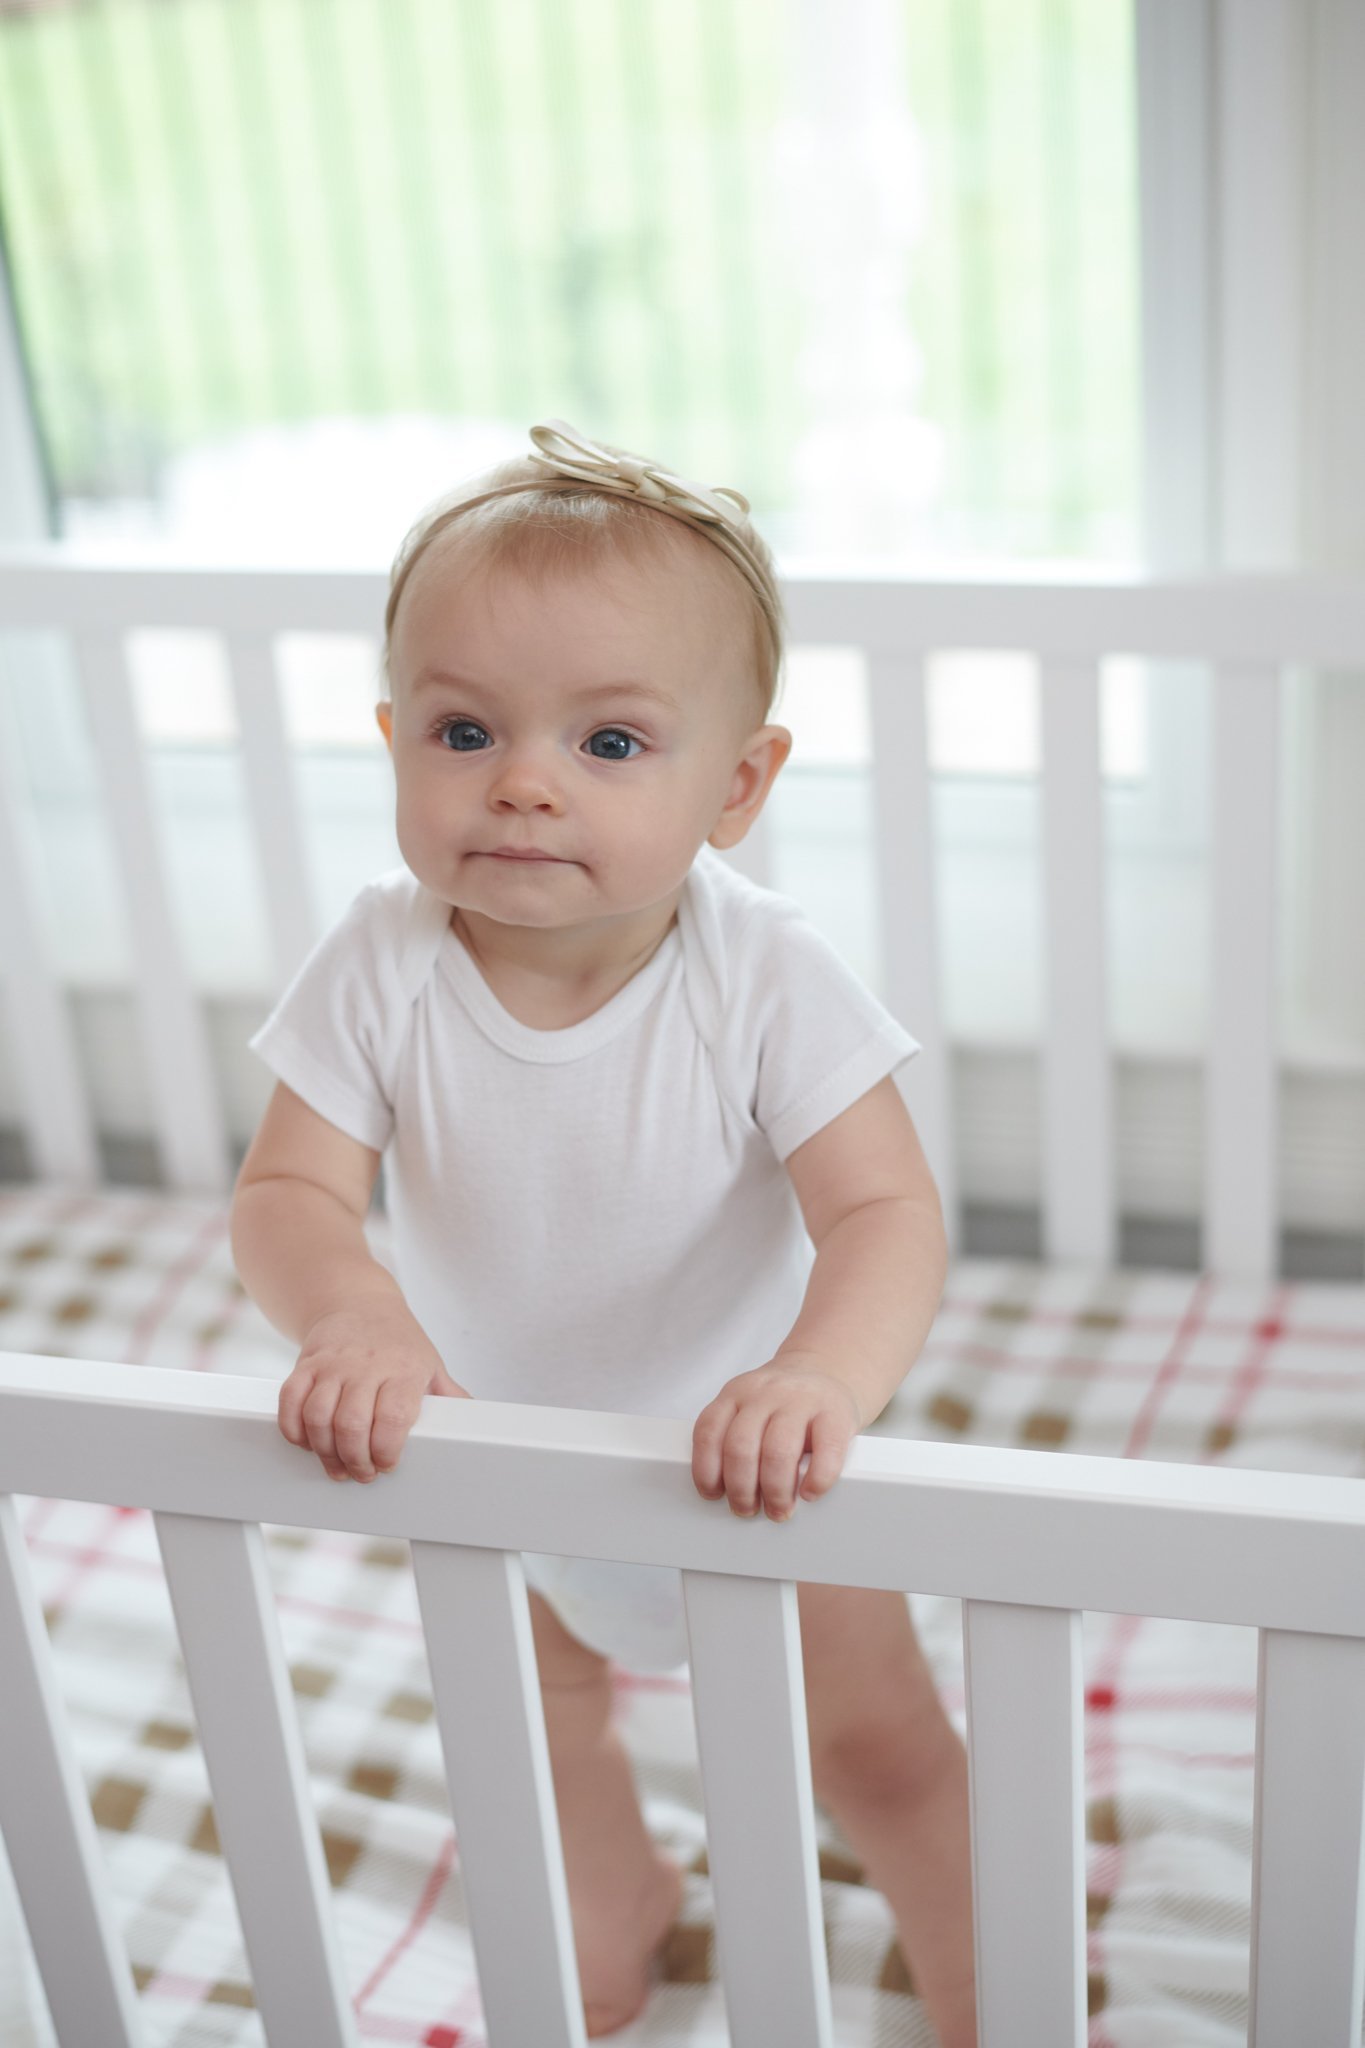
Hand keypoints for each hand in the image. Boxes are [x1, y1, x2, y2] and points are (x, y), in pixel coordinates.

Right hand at [279, 1295, 467, 1482]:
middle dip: (355, 1460)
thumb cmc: (398, 1342)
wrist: (359, 1301)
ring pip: (319, 1417)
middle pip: (352, 1424)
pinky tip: (308, 1441)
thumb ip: (449, 1397)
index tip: (388, 1464)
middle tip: (362, 1473)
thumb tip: (476, 1424)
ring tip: (337, 1464)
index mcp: (404, 1369)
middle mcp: (367, 1365)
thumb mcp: (430, 1364)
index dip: (387, 1450)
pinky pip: (291, 1402)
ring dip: (325, 1451)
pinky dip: (294, 1430)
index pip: (394, 1417)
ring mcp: (333, 1364)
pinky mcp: (306, 1364)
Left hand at [691, 1353, 861, 1521]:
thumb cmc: (783, 1403)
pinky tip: (810, 1492)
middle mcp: (765, 1393)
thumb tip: (726, 1492)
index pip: (708, 1432)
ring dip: (774, 1491)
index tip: (713, 1494)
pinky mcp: (836, 1413)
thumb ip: (734, 1438)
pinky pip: (826, 1453)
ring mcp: (802, 1400)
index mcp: (736, 1393)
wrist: (827, 1368)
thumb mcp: (750, 1408)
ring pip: (778, 1452)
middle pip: (740, 1447)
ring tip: (778, 1509)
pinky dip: (816, 1481)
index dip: (706, 1470)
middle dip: (740, 1489)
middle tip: (746, 1510)